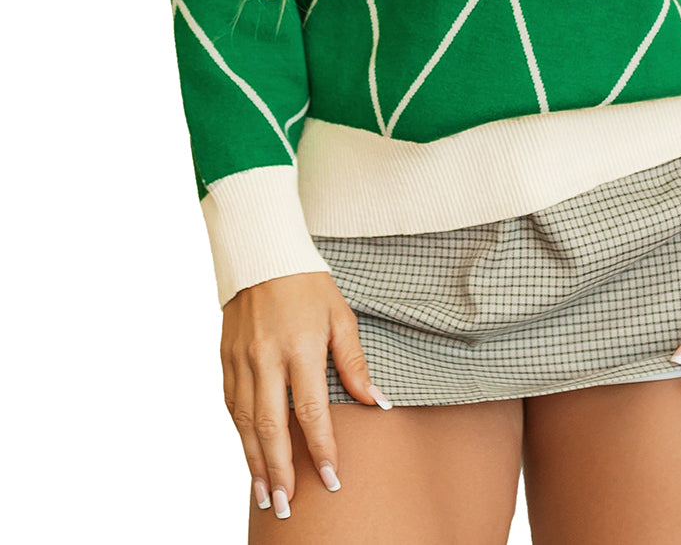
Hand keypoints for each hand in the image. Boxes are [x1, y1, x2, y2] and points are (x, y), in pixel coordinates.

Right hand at [220, 270, 387, 516]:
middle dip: (281, 471)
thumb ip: (353, 363)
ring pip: (246, 422)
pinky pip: (231, 404)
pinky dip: (240, 434)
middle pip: (272, 427)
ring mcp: (241, 359)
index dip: (321, 449)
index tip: (331, 479)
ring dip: (255, 463)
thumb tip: (376, 402)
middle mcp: (266, 357)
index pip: (311, 411)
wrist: (262, 252)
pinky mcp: (225, 357)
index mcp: (301, 347)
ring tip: (266, 495)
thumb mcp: (340, 316)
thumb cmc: (307, 283)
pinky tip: (248, 456)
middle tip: (288, 506)